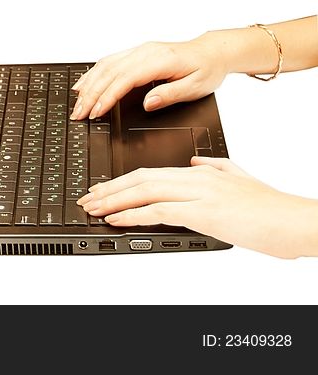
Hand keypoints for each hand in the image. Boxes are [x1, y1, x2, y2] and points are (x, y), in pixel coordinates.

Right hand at [70, 34, 229, 119]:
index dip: (107, 96)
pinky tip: (84, 83)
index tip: (96, 112)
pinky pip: (109, 61)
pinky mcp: (136, 52)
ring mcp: (139, 50)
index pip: (125, 79)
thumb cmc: (206, 69)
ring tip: (77, 103)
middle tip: (78, 114)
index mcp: (159, 60)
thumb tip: (148, 103)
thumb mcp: (196, 87)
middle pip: (109, 72)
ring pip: (105, 65)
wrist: (212, 51)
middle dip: (90, 94)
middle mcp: (145, 52)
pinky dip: (93, 73)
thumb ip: (170, 95)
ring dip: (88, 84)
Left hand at [77, 156, 314, 258]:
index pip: (149, 172)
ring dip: (113, 201)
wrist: (298, 220)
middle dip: (109, 189)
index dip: (121, 181)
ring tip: (93, 209)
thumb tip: (197, 163)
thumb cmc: (272, 209)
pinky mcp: (204, 212)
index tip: (102, 190)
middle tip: (87, 199)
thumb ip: (217, 168)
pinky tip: (117, 219)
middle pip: (140, 178)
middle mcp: (196, 178)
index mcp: (201, 172)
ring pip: (145, 190)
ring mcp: (199, 193)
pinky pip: (160, 210)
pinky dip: (133, 214)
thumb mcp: (240, 180)